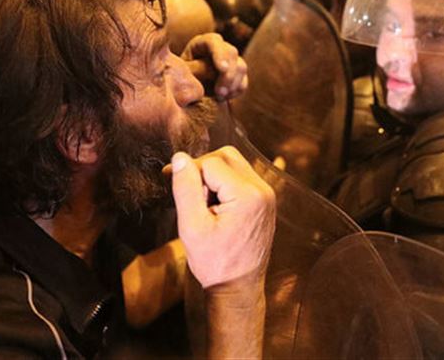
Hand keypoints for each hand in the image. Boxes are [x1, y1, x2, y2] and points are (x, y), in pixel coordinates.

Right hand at [171, 146, 274, 288]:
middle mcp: (262, 190)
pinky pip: (242, 176)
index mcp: (247, 195)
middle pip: (226, 156)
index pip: (211, 163)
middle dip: (202, 168)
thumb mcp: (191, 226)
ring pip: (234, 163)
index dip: (189, 174)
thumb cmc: (215, 263)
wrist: (238, 287)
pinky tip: (214, 204)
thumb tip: (179, 158)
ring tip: (202, 202)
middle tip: (188, 193)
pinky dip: (224, 183)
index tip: (176, 191)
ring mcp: (267, 195)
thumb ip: (185, 188)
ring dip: (213, 175)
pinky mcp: (265, 200)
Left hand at [181, 33, 248, 100]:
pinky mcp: (236, 74)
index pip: (214, 41)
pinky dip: (237, 90)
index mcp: (202, 43)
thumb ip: (200, 69)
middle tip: (219, 92)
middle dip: (228, 74)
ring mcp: (229, 61)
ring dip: (233, 84)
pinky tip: (224, 98)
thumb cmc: (180, 81)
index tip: (222, 69)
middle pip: (231, 53)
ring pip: (241, 66)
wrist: (186, 95)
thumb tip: (219, 70)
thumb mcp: (185, 73)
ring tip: (220, 96)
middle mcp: (218, 48)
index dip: (220, 53)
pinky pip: (244, 80)